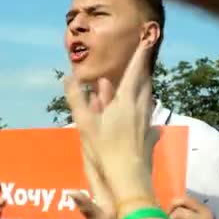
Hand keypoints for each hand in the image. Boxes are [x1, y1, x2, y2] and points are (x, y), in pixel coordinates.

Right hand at [65, 41, 158, 218]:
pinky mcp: (151, 140)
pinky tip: (144, 118)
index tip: (149, 36)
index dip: (141, 53)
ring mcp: (148, 125)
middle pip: (145, 84)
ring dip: (144, 89)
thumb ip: (77, 99)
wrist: (129, 182)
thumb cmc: (105, 152)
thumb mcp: (85, 124)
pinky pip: (148, 119)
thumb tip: (68, 77)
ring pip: (148, 101)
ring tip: (141, 84)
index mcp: (127, 102)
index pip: (136, 71)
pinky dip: (143, 111)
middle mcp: (141, 110)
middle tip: (144, 58)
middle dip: (143, 70)